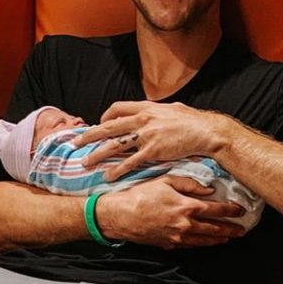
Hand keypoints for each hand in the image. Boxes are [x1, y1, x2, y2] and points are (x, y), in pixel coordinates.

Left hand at [74, 101, 234, 180]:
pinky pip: (130, 162)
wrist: (207, 131)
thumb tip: (153, 111)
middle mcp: (142, 119)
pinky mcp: (153, 151)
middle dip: (90, 135)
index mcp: (146, 107)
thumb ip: (157, 111)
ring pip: (114, 145)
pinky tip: (108, 176)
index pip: (117, 108)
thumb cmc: (192, 121)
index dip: (105, 117)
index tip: (100, 124)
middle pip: (108, 126)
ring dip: (97, 154)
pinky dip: (117, 170)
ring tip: (85, 162)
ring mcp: (146, 135)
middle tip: (76, 143)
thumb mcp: (172, 108)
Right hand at [95, 175, 245, 248]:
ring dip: (219, 239)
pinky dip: (201, 244)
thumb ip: (189, 184)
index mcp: (186, 207)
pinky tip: (205, 242)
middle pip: (214, 229)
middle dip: (230, 229)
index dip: (230, 210)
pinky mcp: (169, 244)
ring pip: (204, 241)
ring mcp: (177, 237)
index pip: (216, 210)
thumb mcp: (165, 181)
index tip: (240, 210)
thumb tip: (207, 189)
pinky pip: (190, 246)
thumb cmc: (140, 196)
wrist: (121, 215)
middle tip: (241, 229)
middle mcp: (185, 224)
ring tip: (228, 238)